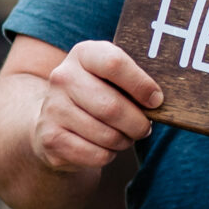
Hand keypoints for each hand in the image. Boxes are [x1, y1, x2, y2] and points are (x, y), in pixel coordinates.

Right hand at [30, 39, 161, 174]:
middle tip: (144, 128)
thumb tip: (159, 101)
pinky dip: (109, 155)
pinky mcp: (50, 138)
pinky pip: (95, 154)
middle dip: (137, 123)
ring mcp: (53, 108)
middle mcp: (63, 77)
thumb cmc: (100, 94)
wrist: (57, 119)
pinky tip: (105, 146)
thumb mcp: (113, 77)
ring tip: (124, 136)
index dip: (141, 85)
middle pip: (111, 106)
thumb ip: (135, 80)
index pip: (115, 63)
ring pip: (106, 135)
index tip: (156, 100)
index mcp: (84, 54)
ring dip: (124, 141)